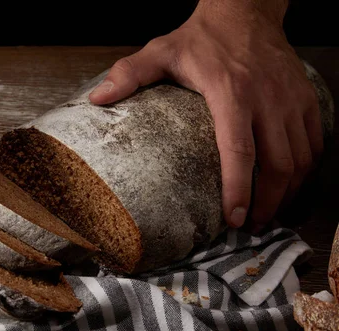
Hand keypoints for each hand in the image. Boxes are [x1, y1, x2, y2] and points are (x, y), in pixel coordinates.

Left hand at [89, 0, 321, 231]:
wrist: (245, 9)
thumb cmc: (201, 38)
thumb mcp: (160, 51)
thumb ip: (129, 74)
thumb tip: (97, 100)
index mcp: (231, 93)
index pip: (239, 152)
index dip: (238, 190)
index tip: (233, 219)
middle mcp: (267, 99)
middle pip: (278, 165)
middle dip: (267, 203)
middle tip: (251, 226)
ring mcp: (292, 100)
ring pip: (301, 158)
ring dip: (289, 192)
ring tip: (269, 214)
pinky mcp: (306, 97)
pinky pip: (316, 142)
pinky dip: (307, 169)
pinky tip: (291, 184)